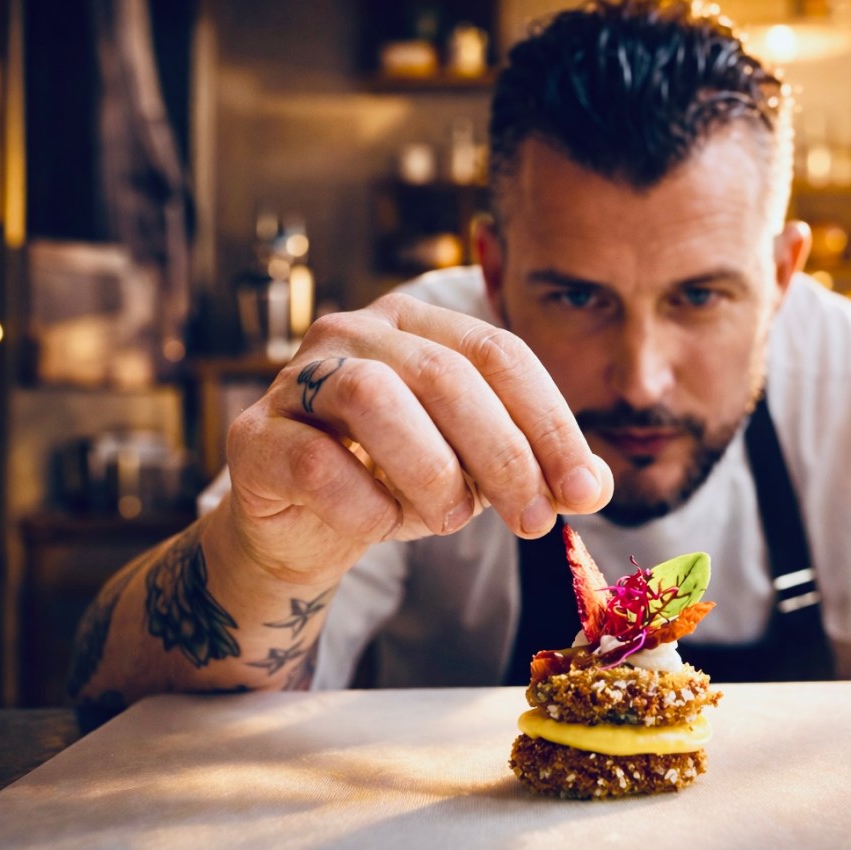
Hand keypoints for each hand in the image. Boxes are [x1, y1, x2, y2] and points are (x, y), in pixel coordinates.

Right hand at [222, 292, 613, 582]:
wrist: (302, 525)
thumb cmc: (397, 480)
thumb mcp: (478, 472)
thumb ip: (536, 470)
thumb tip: (596, 487)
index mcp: (418, 324)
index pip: (499, 353)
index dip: (549, 422)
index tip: (583, 489)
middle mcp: (354, 332)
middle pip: (445, 374)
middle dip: (503, 455)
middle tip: (535, 521)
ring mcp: (296, 378)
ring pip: (374, 398)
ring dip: (430, 471)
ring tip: (452, 519)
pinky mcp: (254, 436)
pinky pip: (314, 463)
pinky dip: (363, 504)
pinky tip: (382, 524)